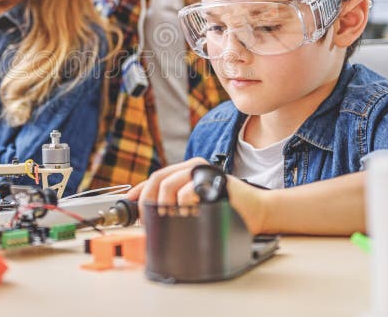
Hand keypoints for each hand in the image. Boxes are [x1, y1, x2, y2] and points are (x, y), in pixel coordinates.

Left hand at [127, 157, 268, 233]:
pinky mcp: (212, 181)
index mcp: (189, 169)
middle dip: (146, 201)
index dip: (139, 190)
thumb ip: (179, 201)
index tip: (127, 204)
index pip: (156, 176)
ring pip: (168, 185)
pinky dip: (181, 207)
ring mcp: (204, 172)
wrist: (260, 209)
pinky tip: (183, 216)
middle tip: (146, 220)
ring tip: (165, 220)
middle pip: (158, 179)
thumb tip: (152, 214)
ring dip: (162, 206)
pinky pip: (187, 193)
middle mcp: (194, 166)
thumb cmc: (229, 208)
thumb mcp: (199, 201)